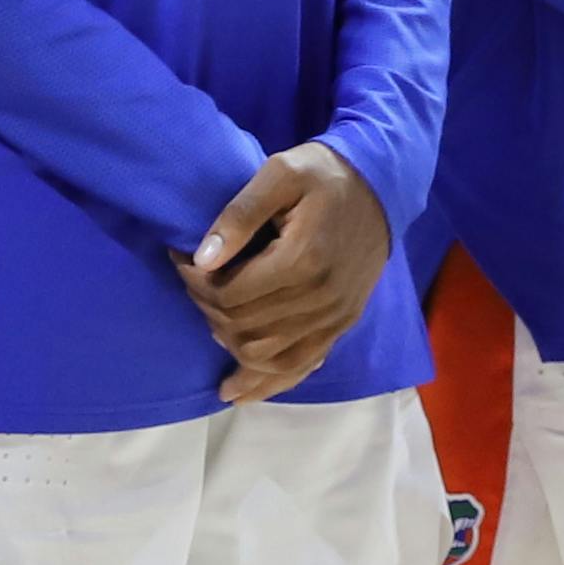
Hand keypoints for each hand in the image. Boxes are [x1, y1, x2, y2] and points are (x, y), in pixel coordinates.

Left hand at [179, 139, 390, 400]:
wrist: (380, 188)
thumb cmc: (323, 175)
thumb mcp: (280, 173)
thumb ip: (238, 214)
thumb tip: (203, 260)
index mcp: (302, 260)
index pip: (229, 295)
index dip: (195, 282)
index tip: (183, 259)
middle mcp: (321, 298)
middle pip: (241, 326)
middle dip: (206, 306)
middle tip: (195, 280)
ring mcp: (334, 318)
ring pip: (263, 355)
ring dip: (227, 341)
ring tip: (211, 316)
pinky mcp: (340, 326)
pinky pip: (298, 367)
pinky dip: (264, 382)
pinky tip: (237, 391)